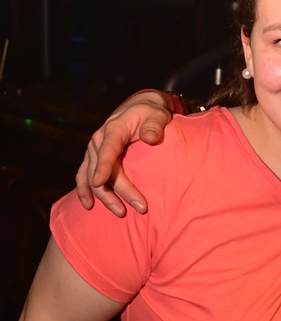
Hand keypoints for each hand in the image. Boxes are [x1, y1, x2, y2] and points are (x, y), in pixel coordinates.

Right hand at [75, 92, 173, 215]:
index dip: (102, 167)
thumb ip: (154, 126)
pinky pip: (82, 176)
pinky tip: (88, 205)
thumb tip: (151, 138)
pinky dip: (84, 191)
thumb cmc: (150, 114)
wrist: (139, 108)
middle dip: (119, 191)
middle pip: (103, 170)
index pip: (107, 150)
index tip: (100, 182)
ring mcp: (93, 151)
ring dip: (104, 197)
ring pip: (91, 177)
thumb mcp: (157, 115)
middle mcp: (98, 140)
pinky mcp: (93, 158)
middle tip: (140, 207)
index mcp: (113, 129)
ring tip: (120, 212)